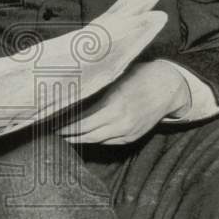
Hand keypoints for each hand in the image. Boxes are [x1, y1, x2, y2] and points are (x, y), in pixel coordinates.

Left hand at [57, 60, 190, 145]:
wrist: (167, 86)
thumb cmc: (138, 76)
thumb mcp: (116, 78)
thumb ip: (97, 89)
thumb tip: (70, 93)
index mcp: (113, 104)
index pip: (81, 120)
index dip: (65, 122)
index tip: (50, 119)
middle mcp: (120, 121)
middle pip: (85, 133)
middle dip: (67, 133)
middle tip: (52, 129)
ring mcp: (127, 131)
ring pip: (95, 140)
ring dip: (78, 138)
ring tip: (63, 133)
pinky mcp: (132, 137)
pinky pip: (108, 142)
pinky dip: (94, 139)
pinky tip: (83, 135)